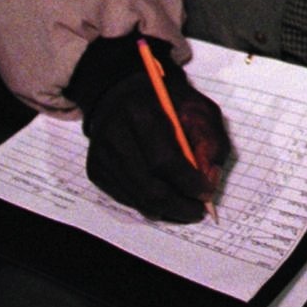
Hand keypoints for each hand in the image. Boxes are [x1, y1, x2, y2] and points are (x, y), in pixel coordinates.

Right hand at [79, 45, 229, 222]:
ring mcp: (101, 155)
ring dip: (166, 209)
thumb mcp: (199, 110)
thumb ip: (210, 140)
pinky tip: (167, 199)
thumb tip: (209, 178)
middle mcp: (113, 135)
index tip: (207, 193)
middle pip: (147, 185)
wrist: (127, 95)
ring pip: (136, 197)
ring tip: (187, 208)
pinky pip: (126, 199)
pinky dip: (150, 205)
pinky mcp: (96, 171)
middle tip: (198, 210)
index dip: (187, 181)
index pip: (162, 159)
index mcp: (139, 112)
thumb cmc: (169, 103)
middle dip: (178, 204)